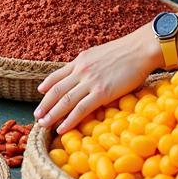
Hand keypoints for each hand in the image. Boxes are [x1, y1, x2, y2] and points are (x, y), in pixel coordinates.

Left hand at [34, 27, 157, 133]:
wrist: (140, 49)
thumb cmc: (126, 52)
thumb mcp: (101, 54)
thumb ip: (90, 64)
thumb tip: (85, 72)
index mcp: (81, 60)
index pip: (58, 75)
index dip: (47, 85)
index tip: (40, 94)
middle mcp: (81, 70)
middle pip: (57, 90)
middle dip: (45, 105)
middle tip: (37, 116)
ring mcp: (90, 81)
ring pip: (64, 101)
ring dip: (52, 115)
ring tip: (42, 125)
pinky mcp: (102, 92)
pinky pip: (80, 109)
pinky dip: (69, 121)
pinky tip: (61, 129)